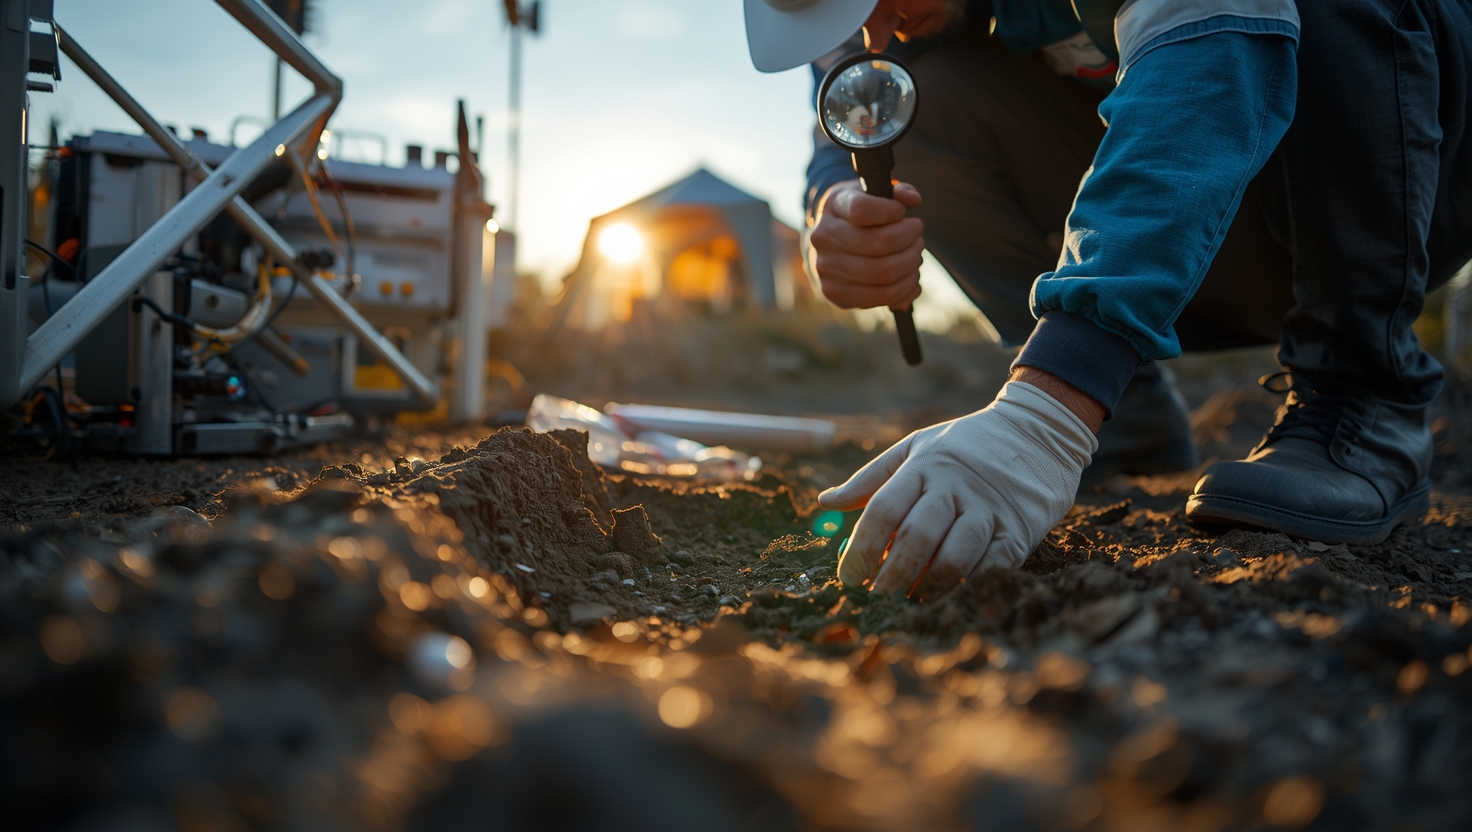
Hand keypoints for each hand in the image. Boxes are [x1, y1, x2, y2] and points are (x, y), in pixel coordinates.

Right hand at [808, 179, 924, 310]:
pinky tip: (910, 276)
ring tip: (916, 255)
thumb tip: (913, 199)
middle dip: (910, 240)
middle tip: (918, 236)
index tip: (902, 212)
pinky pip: (882, 296)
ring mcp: (827, 268)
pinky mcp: (836, 293)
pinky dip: (905, 287)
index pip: (862, 210)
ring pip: (884, 273)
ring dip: (911, 264)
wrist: (830, 244)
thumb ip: (898, 191)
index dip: (890, 211)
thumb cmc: (861, 217)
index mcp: (834, 206)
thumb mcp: (875, 195)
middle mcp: (824, 238)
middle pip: (879, 244)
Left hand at [819, 381, 1097, 595]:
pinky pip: (991, 565)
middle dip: (890, 577)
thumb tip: (825, 503)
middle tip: (874, 604)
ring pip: (954, 557)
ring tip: (908, 608)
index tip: (847, 578)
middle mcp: (955, 486)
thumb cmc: (965, 445)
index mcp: (924, 466)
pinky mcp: (1020, 528)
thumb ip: (871, 478)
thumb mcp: (916, 447)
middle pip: (915, 538)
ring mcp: (990, 508)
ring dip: (927, 589)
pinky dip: (967, 586)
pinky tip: (949, 598)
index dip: (860, 549)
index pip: (883, 510)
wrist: (1039, 431)